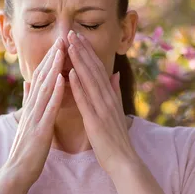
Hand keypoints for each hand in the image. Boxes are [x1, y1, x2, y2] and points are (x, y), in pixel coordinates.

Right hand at [6, 37, 65, 187]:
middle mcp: (32, 107)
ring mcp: (35, 117)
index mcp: (32, 105)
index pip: (42, 77)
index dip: (50, 59)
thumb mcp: (28, 119)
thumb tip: (28, 81)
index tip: (59, 43)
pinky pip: (49, 108)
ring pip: (45, 88)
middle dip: (52, 57)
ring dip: (53, 68)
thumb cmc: (26, 147)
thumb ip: (28, 100)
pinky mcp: (40, 129)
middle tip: (61, 38)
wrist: (17, 172)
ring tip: (61, 50)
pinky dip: (55, 91)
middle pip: (42, 77)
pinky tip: (61, 78)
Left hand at [66, 30, 140, 174]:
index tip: (78, 37)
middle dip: (82, 50)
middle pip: (93, 69)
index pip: (97, 69)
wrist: (123, 160)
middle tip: (71, 32)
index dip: (88, 52)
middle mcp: (107, 98)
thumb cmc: (116, 137)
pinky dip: (78, 86)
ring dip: (79, 61)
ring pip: (89, 80)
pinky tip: (70, 73)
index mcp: (110, 95)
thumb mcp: (117, 109)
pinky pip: (85, 100)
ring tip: (70, 45)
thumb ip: (115, 90)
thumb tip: (113, 73)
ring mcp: (102, 108)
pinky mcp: (95, 120)